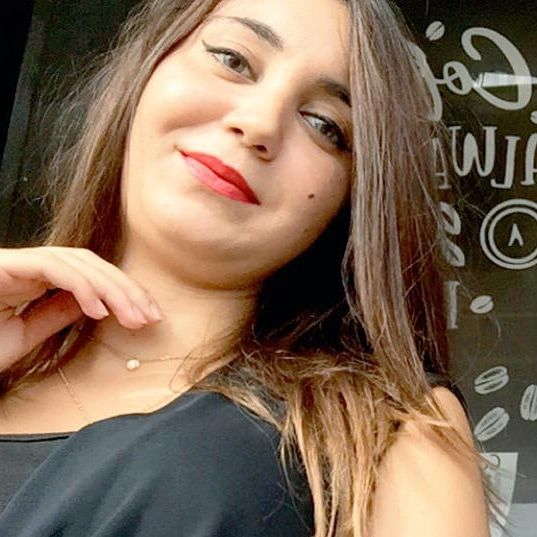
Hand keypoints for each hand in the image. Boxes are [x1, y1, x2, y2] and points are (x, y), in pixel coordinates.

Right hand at [0, 247, 162, 372]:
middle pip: (92, 264)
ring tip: (132, 318)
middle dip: (127, 290)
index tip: (150, 316)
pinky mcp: (5, 265)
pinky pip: (52, 268)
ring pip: (79, 262)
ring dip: (112, 290)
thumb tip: (97, 304)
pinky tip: (98, 312)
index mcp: (36, 278)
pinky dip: (81, 286)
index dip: (125, 291)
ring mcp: (18, 263)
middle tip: (150, 318)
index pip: (93, 274)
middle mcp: (30, 265)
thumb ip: (58, 314)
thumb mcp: (27, 334)